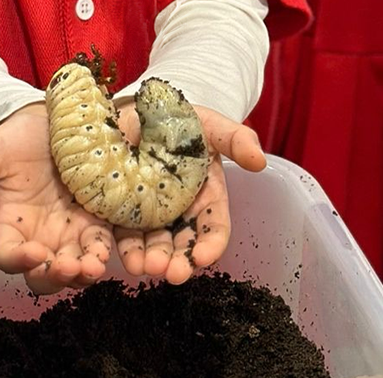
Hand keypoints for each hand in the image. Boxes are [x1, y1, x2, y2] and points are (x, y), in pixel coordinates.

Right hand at [0, 103, 113, 293]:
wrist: (53, 119)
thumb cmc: (17, 137)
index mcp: (10, 224)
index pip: (8, 254)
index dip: (18, 260)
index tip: (34, 252)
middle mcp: (39, 235)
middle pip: (43, 272)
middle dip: (55, 276)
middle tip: (69, 267)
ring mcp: (69, 229)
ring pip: (75, 264)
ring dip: (84, 271)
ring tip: (94, 266)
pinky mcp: (96, 217)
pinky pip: (100, 242)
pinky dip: (105, 250)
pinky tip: (111, 251)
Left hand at [113, 104, 264, 284]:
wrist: (140, 109)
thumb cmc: (182, 119)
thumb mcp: (212, 125)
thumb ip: (237, 139)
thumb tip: (260, 161)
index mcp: (207, 196)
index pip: (214, 227)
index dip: (211, 244)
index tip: (203, 257)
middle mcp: (180, 212)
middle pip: (183, 244)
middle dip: (180, 262)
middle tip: (172, 274)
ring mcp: (150, 215)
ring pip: (154, 245)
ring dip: (152, 260)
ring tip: (147, 267)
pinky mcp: (122, 212)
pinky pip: (124, 234)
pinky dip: (126, 249)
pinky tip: (127, 258)